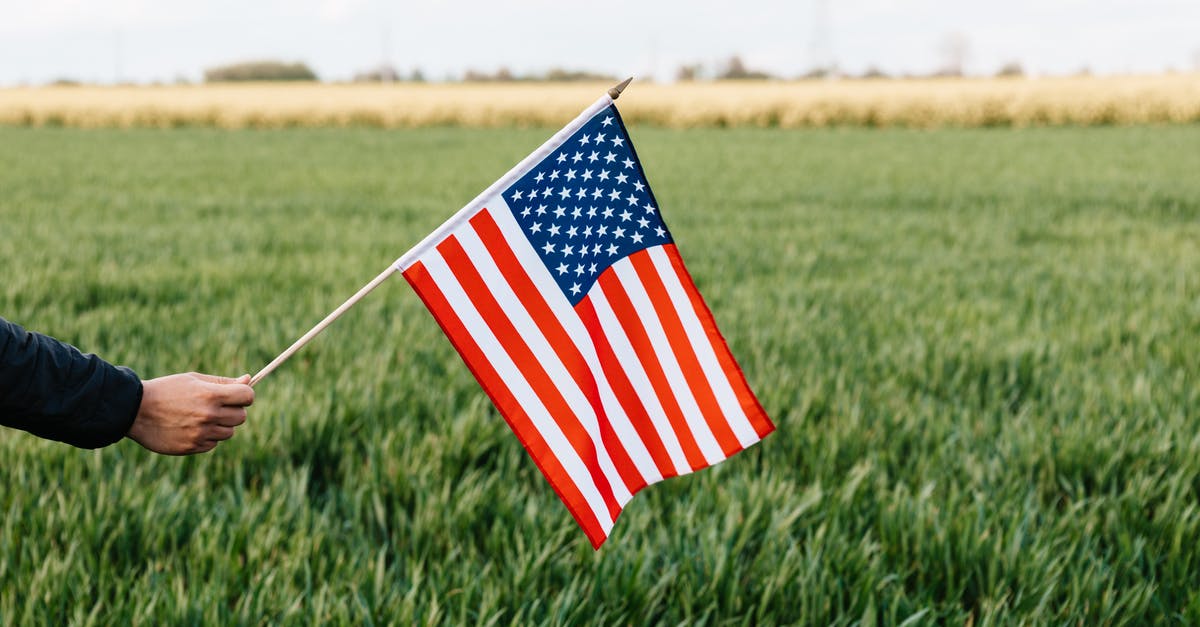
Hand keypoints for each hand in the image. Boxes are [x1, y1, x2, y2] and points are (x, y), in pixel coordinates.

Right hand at [127, 372, 254, 454]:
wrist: (135, 410)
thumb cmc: (167, 390)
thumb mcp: (194, 380)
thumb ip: (223, 382)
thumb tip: (249, 380)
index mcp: (211, 395)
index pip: (248, 396)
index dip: (244, 394)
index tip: (236, 394)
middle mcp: (209, 415)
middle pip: (241, 416)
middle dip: (233, 410)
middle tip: (216, 406)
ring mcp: (201, 433)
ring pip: (229, 432)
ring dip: (220, 425)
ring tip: (200, 417)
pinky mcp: (192, 447)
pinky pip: (213, 444)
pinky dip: (207, 437)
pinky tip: (190, 428)